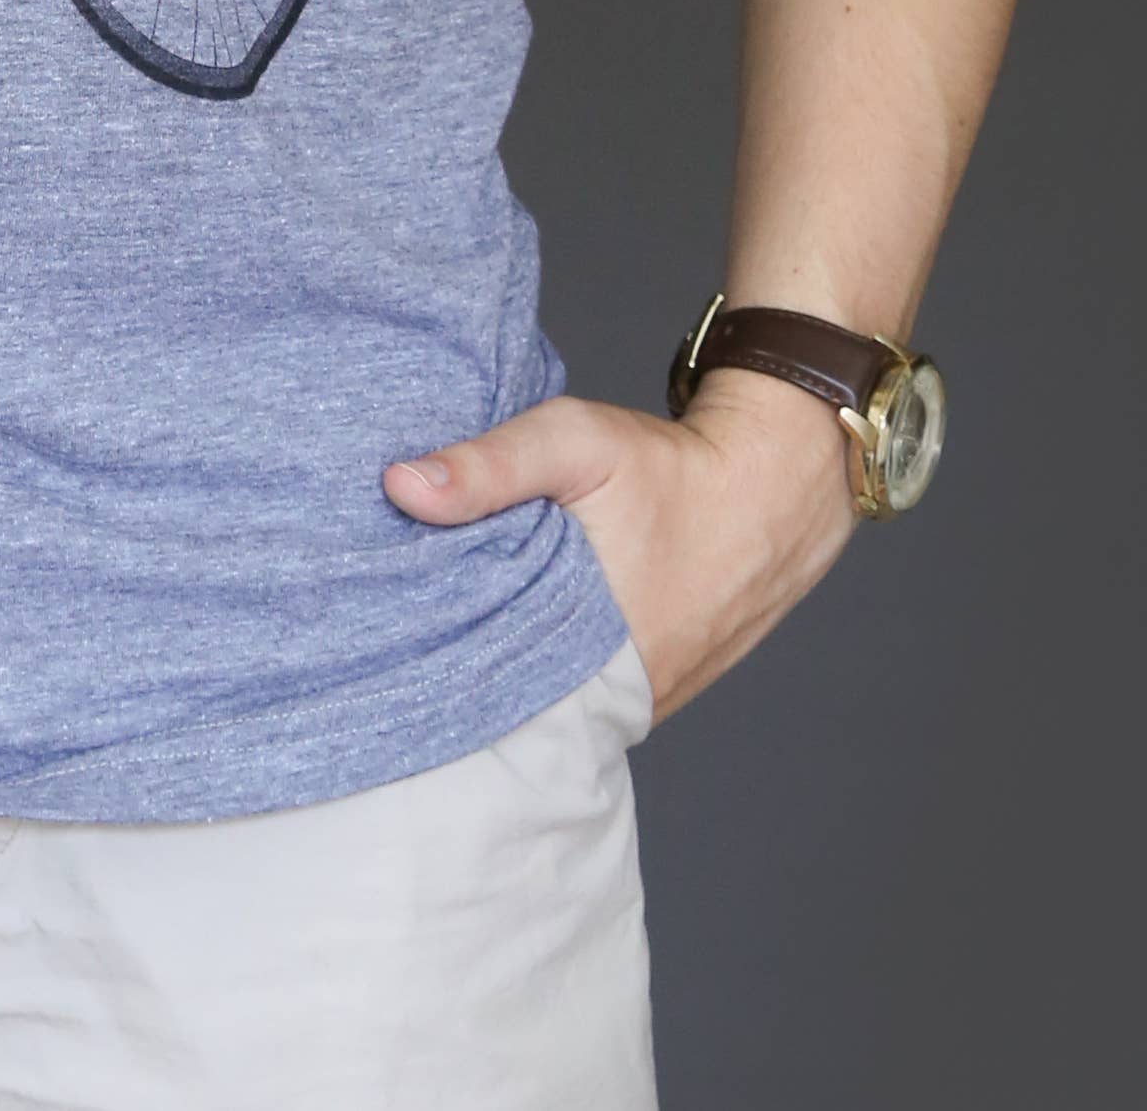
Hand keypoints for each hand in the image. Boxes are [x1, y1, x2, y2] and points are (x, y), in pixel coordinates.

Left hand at [381, 370, 855, 721]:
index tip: (375, 623)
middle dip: (454, 662)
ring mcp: (634, 702)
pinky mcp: (647, 693)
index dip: (423, 650)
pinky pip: (578, 692)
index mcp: (586, 646)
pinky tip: (502, 633)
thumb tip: (398, 486)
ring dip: (499, 666)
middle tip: (393, 624)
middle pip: (506, 692)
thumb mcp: (574, 443)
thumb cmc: (669, 468)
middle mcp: (612, 694)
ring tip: (434, 630)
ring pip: (542, 697)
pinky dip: (543, 668)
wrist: (770, 491)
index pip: (478, 675)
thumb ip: (489, 465)